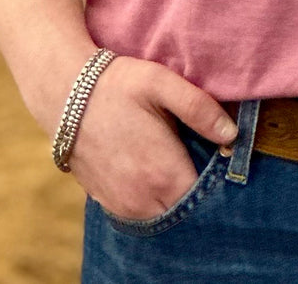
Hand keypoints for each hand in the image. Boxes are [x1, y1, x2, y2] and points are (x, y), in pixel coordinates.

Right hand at [63, 56, 238, 220]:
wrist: (64, 94)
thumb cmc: (118, 85)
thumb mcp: (162, 83)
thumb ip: (200, 109)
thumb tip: (232, 135)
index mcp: (162, 172)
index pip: (204, 199)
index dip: (215, 181)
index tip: (219, 157)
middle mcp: (142, 198)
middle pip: (183, 210)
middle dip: (195, 190)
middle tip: (197, 155)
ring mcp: (121, 203)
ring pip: (160, 214)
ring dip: (172, 196)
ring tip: (175, 161)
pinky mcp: (104, 201)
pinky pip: (138, 212)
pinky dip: (149, 198)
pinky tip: (151, 169)